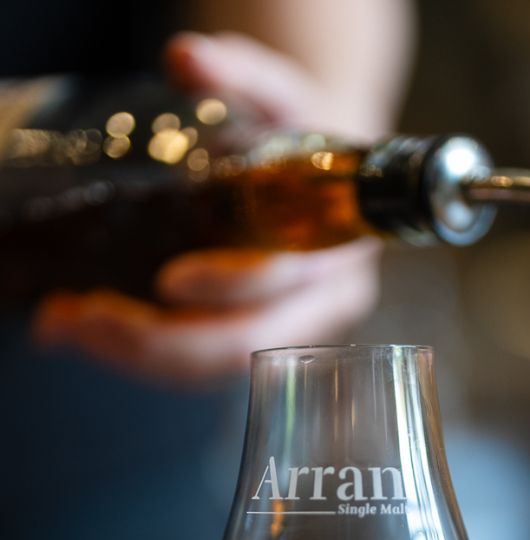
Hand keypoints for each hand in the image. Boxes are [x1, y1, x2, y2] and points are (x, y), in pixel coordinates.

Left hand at [32, 32, 386, 382]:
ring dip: (140, 356)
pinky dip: (147, 358)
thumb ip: (244, 76)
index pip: (284, 282)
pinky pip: (206, 366)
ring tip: (68, 326)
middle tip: (86, 318)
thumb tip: (187, 58)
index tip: (171, 281)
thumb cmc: (309, 139)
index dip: (229, 287)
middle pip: (246, 344)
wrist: (336, 177)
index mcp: (334, 250)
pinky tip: (94, 334)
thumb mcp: (286, 99)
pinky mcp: (261, 340)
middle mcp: (321, 303)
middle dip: (162, 342)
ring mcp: (291, 329)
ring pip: (220, 365)